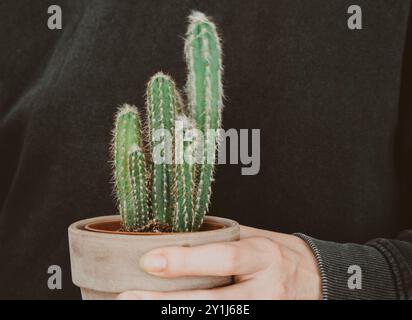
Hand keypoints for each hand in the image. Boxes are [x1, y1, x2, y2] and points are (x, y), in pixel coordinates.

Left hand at [117, 225, 321, 299]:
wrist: (314, 276)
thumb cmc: (276, 252)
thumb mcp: (254, 237)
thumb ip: (219, 241)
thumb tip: (174, 239)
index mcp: (263, 254)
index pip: (222, 258)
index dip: (185, 261)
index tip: (149, 261)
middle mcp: (267, 287)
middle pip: (214, 301)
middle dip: (168, 302)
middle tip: (129, 298)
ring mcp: (269, 310)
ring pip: (218, 318)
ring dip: (176, 316)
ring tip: (140, 308)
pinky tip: (171, 316)